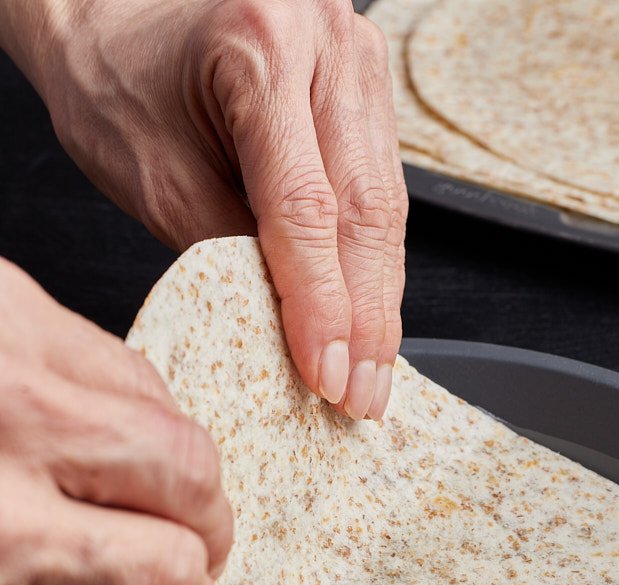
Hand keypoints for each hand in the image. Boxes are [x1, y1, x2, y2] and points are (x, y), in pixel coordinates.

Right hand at [0, 259, 233, 584]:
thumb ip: (34, 364)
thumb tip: (122, 409)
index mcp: (5, 333)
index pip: (145, 389)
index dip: (179, 444)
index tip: (185, 478)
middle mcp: (14, 418)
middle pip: (184, 474)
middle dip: (211, 522)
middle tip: (209, 545)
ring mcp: (2, 532)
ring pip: (168, 570)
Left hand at [7, 0, 407, 419]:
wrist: (115, 16)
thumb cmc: (117, 79)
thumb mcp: (155, 176)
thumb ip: (227, 249)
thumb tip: (292, 326)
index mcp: (262, 46)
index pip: (308, 208)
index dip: (321, 305)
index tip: (326, 375)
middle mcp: (325, 42)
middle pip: (365, 211)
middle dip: (365, 320)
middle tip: (360, 395)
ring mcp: (354, 60)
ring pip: (386, 207)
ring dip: (379, 301)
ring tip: (370, 373)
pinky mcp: (363, 88)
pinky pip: (382, 190)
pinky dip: (374, 263)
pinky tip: (369, 314)